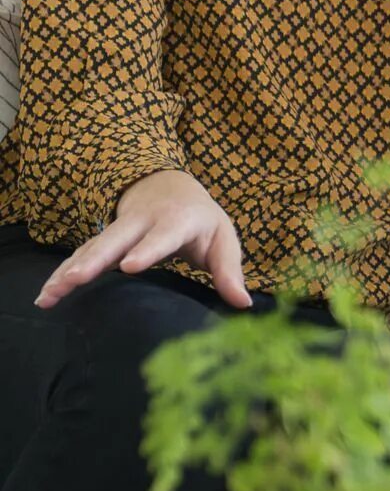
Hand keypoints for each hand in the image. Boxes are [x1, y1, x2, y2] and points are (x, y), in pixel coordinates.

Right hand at [36, 170, 248, 309]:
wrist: (169, 187)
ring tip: (51, 294)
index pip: (162, 236)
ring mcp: (118, 229)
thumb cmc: (202, 221)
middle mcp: (142, 222)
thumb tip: (243, 303)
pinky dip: (61, 274)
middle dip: (95, 258)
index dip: (147, 249)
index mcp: (177, 221)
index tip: (129, 265)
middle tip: (76, 278)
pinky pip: (79, 257)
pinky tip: (46, 295)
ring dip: (69, 270)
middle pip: (115, 239)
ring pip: (91, 248)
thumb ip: (229, 271)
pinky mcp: (102, 240)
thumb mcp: (223, 239)